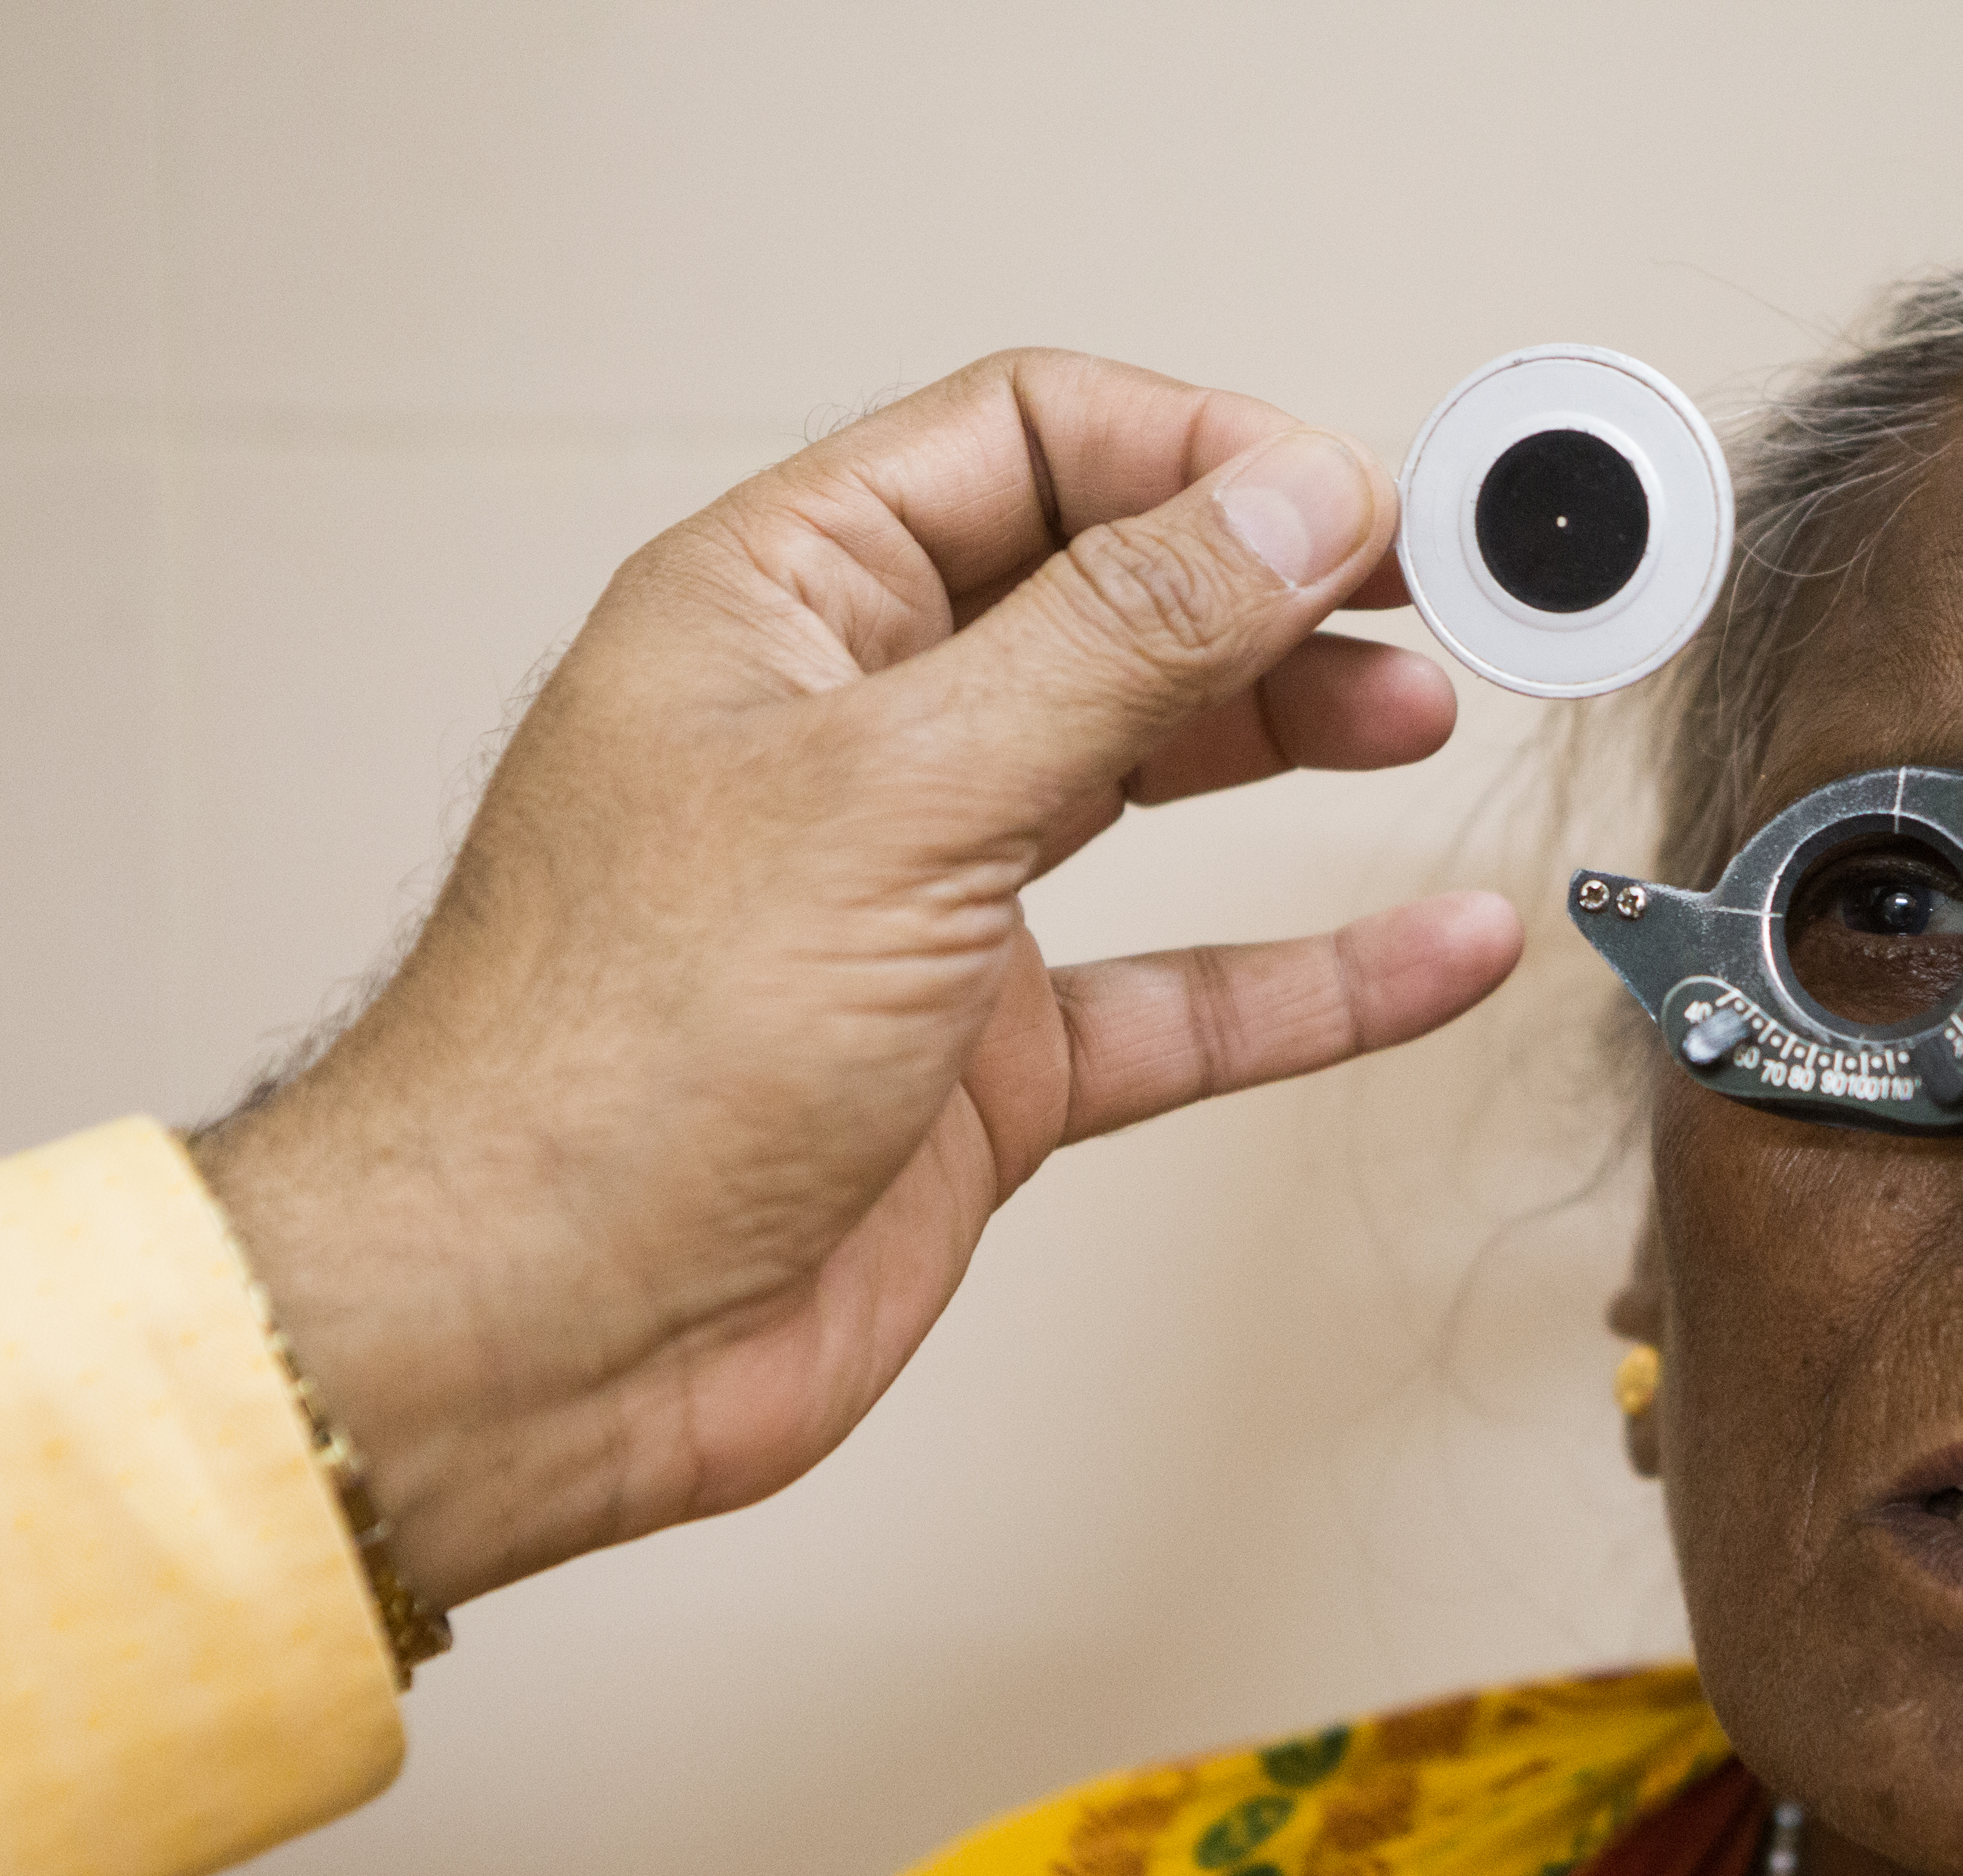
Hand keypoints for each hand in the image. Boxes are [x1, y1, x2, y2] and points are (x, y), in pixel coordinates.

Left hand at [195, 351, 1519, 1607]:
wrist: (531, 1343)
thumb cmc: (609, 1061)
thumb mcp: (894, 795)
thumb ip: (1110, 644)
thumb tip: (1274, 501)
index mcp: (784, 607)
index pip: (1027, 446)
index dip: (1203, 457)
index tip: (1355, 503)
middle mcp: (855, 735)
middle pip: (1106, 598)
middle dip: (1270, 584)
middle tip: (1430, 591)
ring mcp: (925, 899)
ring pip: (1149, 774)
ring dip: (1290, 737)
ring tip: (1421, 714)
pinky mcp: (982, 1062)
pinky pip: (1185, 991)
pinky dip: (1312, 974)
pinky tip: (1431, 951)